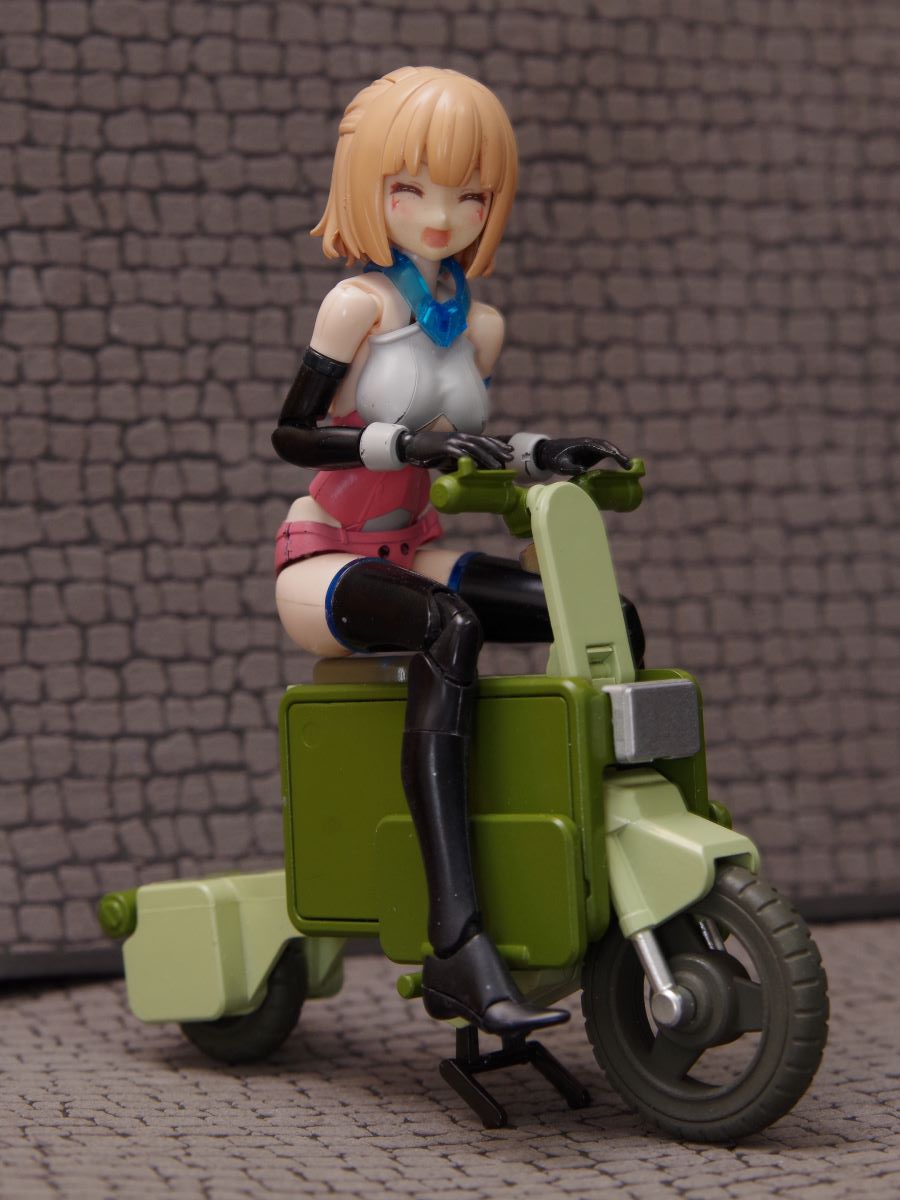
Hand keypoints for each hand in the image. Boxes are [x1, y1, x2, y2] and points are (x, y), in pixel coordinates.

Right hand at [398, 430, 513, 471]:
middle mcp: (460, 437)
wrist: (413, 446)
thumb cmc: (433, 452)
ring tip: (497, 466)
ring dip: (487, 457)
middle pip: (483, 442)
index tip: (509, 450)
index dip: (497, 444)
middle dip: (498, 450)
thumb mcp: (451, 457)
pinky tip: (475, 464)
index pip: (484, 439)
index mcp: (464, 438)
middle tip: (510, 457)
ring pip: (474, 448)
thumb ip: (461, 461)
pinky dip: (467, 458)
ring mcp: (452, 441)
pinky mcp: (443, 447)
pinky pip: (458, 453)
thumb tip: (472, 473)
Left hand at [533, 436, 631, 475]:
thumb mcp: (560, 466)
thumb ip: (570, 468)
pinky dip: (615, 458)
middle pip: (608, 446)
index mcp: (583, 444)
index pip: (601, 447)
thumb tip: (583, 470)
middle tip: (629, 466)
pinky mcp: (592, 453)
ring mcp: (592, 447)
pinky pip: (606, 453)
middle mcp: (590, 443)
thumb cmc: (554, 459)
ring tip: (629, 467)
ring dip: (619, 456)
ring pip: (609, 449)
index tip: (620, 459)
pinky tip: (622, 467)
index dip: (611, 453)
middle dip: (619, 454)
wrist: (549, 453)